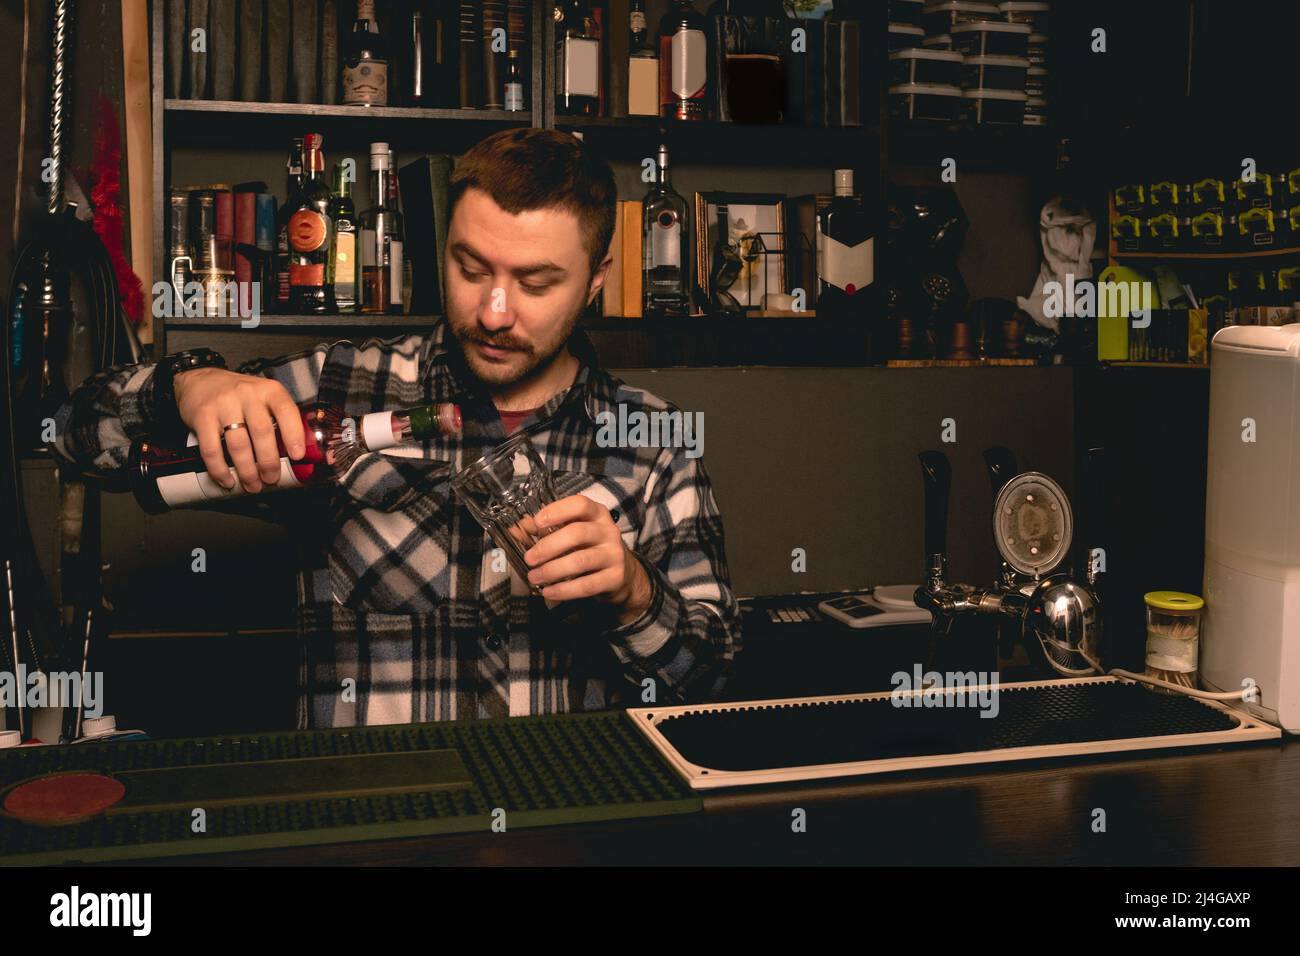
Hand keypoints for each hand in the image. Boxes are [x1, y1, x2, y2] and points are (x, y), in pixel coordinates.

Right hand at [172, 367, 305, 492]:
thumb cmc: (239, 395)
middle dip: (268, 461)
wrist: (199, 379)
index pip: (286, 410)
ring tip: (252, 485)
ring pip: (238, 444)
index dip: (294, 434)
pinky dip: (220, 469)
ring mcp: (223, 405)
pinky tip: (227, 480)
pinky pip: (211, 449)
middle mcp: (247, 394)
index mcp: (268, 390)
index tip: (297, 456)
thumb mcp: (263, 397)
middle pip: (262, 432)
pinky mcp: (202, 416)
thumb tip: (294, 453)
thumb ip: (278, 418)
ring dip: (247, 470)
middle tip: (271, 479)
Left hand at [522, 495, 651, 625]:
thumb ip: (547, 529)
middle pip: (577, 533)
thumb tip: (518, 528)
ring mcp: (614, 554)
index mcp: (597, 514)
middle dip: (548, 546)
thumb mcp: (574, 534)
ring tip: (535, 577)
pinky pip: (587, 584)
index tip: (537, 522)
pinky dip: (564, 590)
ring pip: (580, 561)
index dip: (557, 511)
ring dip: (552, 570)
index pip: (580, 505)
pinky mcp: (615, 577)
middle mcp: (608, 531)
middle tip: (530, 558)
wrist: (622, 575)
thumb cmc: (591, 549)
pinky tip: (549, 591)